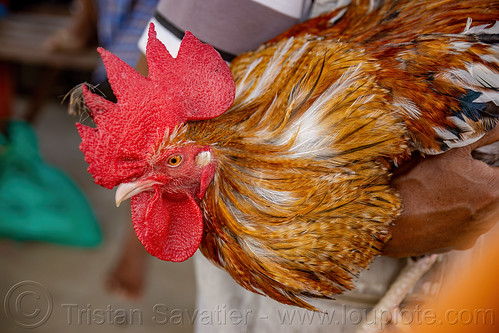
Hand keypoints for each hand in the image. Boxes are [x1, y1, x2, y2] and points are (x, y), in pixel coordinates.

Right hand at [383, 125, 498, 257]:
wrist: (389, 218)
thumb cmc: (416, 184)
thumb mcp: (449, 151)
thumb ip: (481, 136)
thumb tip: (496, 125)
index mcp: (495, 188)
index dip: (490, 161)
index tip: (475, 161)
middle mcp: (492, 216)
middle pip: (495, 190)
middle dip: (481, 179)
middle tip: (456, 173)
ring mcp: (476, 233)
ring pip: (483, 209)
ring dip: (470, 197)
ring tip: (444, 190)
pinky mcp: (460, 244)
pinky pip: (467, 225)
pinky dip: (457, 215)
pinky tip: (437, 207)